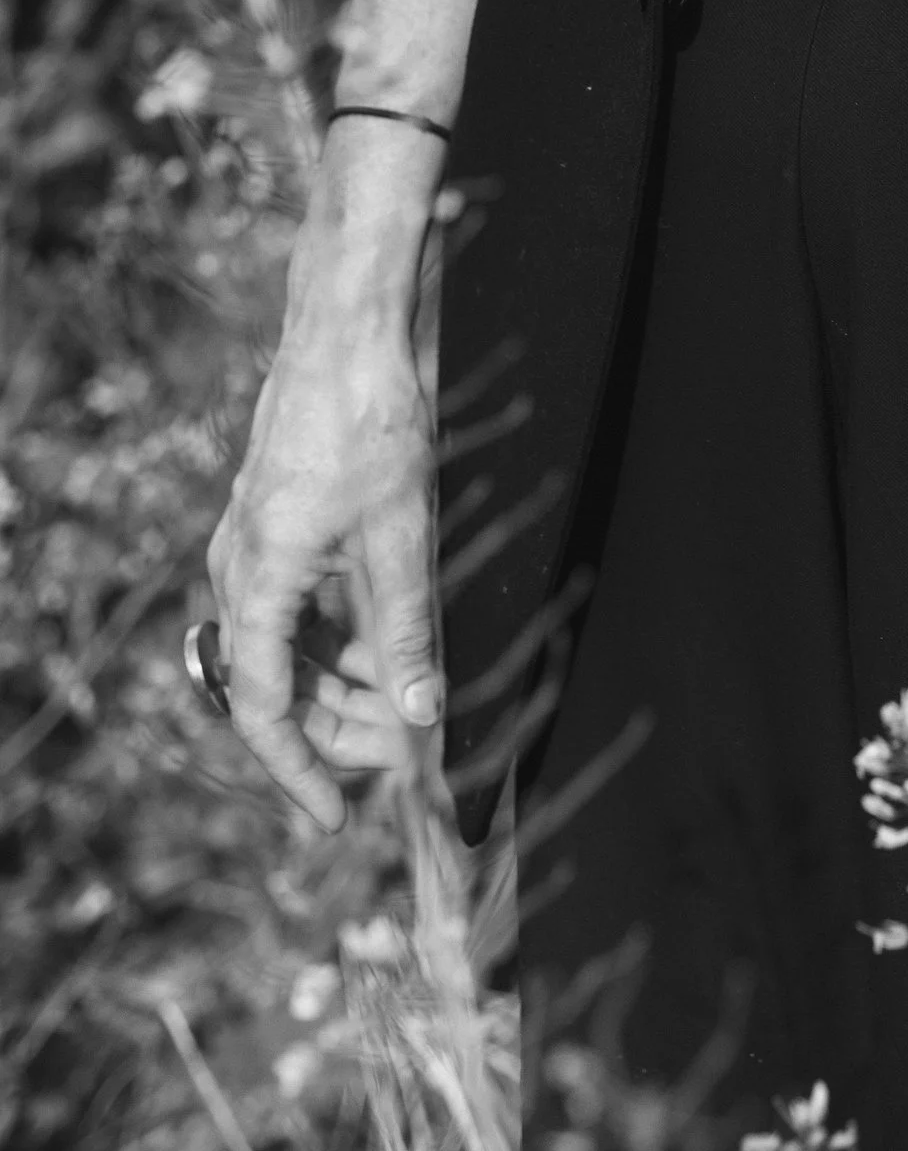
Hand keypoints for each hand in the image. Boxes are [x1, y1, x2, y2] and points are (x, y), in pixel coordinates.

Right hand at [205, 268, 441, 829]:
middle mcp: (242, 571)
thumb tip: (421, 717)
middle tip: (403, 758)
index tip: (333, 821)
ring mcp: (258, 546)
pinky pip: (302, 606)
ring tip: (407, 710)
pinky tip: (392, 651)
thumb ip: (406, 630)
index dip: (299, 772)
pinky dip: (343, 637)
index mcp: (257, 583)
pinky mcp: (282, 523)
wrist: (348, 330)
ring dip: (345, 684)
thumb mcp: (401, 536)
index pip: (265, 710)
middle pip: (280, 684)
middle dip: (339, 729)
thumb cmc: (370, 423)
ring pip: (293, 647)